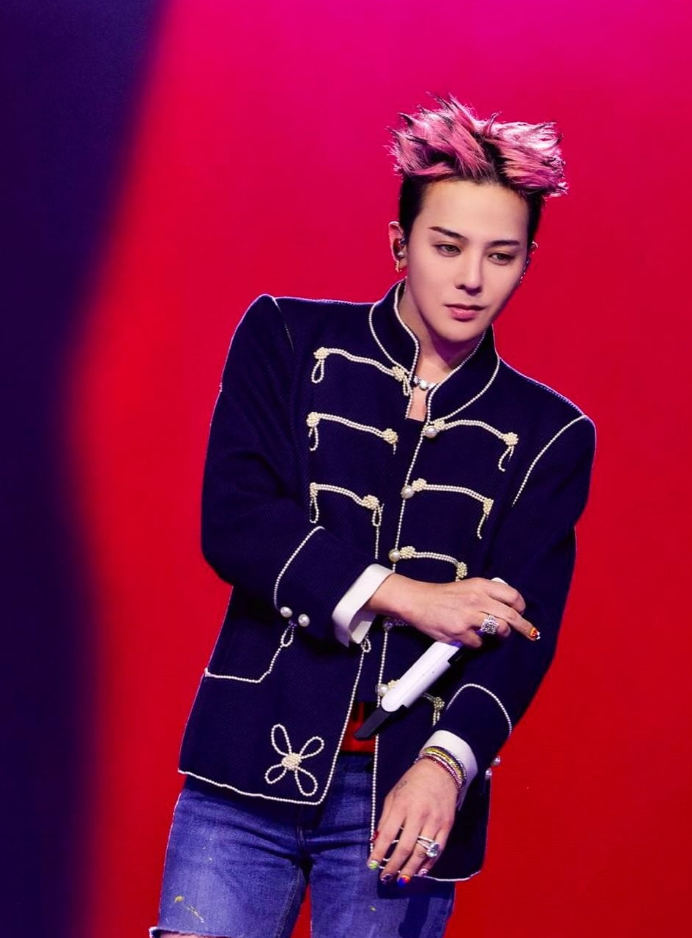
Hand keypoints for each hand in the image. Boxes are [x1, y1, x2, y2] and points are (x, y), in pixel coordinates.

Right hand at [367, 574, 536, 647]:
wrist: (417, 601)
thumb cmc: (443, 595)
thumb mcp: (467, 586)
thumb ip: (486, 594)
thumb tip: (507, 608)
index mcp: (480, 586)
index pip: (512, 596)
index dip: (521, 607)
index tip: (522, 613)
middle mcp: (477, 599)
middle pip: (511, 615)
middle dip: (524, 628)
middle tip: (530, 634)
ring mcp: (468, 616)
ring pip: (500, 629)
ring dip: (502, 635)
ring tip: (497, 636)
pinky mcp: (459, 632)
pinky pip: (479, 643)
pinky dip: (477, 643)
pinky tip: (470, 638)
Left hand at [367, 758, 458, 884]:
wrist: (440, 770)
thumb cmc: (412, 782)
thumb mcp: (393, 795)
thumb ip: (385, 817)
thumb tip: (376, 841)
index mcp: (401, 805)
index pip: (387, 834)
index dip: (379, 852)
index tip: (371, 865)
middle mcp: (418, 814)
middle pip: (404, 847)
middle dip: (393, 866)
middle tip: (385, 879)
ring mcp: (434, 821)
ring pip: (422, 852)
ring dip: (410, 869)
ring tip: (402, 880)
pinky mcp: (447, 825)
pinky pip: (438, 849)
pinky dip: (429, 863)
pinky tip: (420, 871)